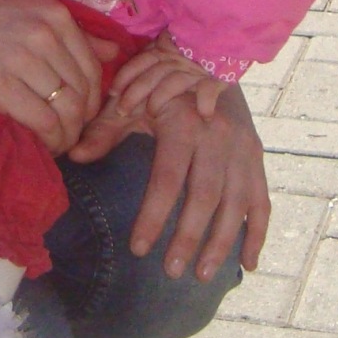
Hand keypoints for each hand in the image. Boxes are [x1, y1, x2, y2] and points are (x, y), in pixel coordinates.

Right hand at [0, 0, 105, 154]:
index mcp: (54, 15)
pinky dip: (51, 140)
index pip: (92, 67)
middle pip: (83, 92)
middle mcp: (44, 36)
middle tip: (71, 133)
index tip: (82, 112)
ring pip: (66, 110)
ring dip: (68, 135)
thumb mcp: (25, 7)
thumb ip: (72, 31)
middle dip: (83, 121)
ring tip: (59, 143)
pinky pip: (41, 122)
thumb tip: (114, 52)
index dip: (93, 98)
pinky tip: (46, 145)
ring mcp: (22, 61)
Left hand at [69, 82, 268, 281]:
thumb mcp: (132, 104)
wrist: (207, 62)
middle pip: (204, 196)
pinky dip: (258, 233)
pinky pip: (261, 200)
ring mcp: (242, 148)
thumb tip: (75, 156)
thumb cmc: (160, 89)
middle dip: (188, 237)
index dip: (154, 215)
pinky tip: (248, 264)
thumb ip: (104, 131)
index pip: (168, 178)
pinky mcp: (257, 157)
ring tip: (202, 275)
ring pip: (236, 203)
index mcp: (184, 124)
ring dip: (222, 243)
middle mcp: (218, 136)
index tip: (138, 248)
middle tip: (171, 271)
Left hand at [110, 36, 225, 122]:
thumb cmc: (192, 47)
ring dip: (160, 98)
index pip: (139, 63)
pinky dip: (206, 102)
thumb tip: (124, 81)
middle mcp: (176, 58)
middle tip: (121, 112)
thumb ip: (152, 57)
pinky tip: (203, 115)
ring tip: (151, 113)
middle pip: (150, 75)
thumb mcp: (169, 47)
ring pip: (173, 82)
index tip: (112, 93)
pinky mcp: (216, 76)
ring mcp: (195, 67)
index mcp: (163, 49)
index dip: (124, 77)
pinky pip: (209, 89)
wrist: (224, 32)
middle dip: (133, 94)